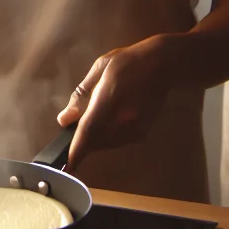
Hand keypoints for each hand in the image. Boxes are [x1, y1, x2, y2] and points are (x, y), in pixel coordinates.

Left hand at [55, 36, 175, 169]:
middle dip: (82, 140)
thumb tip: (65, 119)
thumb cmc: (129, 62)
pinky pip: (116, 142)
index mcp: (110, 99)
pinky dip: (107, 136)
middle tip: (76, 123)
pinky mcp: (142, 134)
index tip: (66, 166)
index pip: (89, 130)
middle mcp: (123, 119)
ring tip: (97, 115)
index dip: (76, 150)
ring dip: (94, 138)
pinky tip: (111, 118)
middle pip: (95, 142)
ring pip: (105, 144)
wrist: (163, 65)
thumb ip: (82, 94)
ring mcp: (135, 129)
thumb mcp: (100, 68)